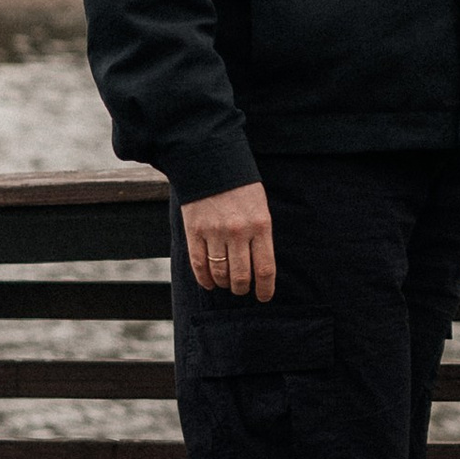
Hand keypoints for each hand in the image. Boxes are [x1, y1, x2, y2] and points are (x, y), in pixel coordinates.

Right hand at [182, 180, 274, 297]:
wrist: (210, 162)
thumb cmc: (241, 186)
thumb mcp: (260, 207)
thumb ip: (260, 235)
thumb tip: (260, 268)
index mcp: (260, 225)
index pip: (265, 268)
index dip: (265, 289)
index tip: (264, 297)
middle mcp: (238, 231)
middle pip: (241, 276)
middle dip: (242, 288)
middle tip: (242, 289)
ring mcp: (214, 232)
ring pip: (220, 273)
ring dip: (224, 284)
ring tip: (227, 283)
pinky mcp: (194, 231)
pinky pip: (199, 265)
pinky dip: (205, 279)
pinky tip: (210, 283)